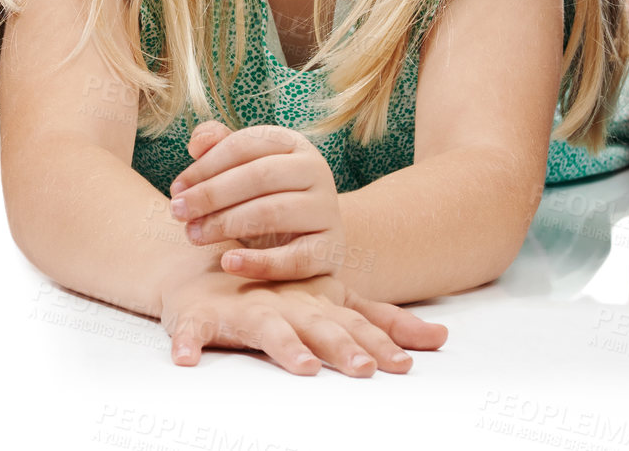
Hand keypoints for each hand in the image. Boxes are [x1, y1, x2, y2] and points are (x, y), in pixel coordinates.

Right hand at [159, 265, 447, 376]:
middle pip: (318, 327)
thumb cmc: (280, 287)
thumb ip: (382, 321)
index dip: (379, 343)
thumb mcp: (333, 302)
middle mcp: (287, 305)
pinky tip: (185, 359)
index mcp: (317, 303)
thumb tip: (442, 338)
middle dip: (342, 347)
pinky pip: (192, 331)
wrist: (206, 260)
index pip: (354, 324)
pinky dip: (187, 343)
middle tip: (364, 368)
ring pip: (265, 329)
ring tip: (303, 366)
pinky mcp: (201, 315)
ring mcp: (245, 309)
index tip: (405, 366)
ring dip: (284, 346)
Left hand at [170, 121, 350, 281]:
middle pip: (261, 175)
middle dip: (212, 194)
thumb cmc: (267, 199)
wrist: (312, 239)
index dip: (207, 165)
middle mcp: (316, 170)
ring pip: (274, 213)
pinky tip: (227, 263)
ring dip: (225, 224)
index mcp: (295, 145)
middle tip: (176, 212)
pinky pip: (296, 258)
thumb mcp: (246, 171)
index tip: (176, 188)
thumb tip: (198, 141)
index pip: (248, 144)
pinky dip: (260, 262)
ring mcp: (326, 210)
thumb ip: (220, 148)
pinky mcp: (329, 249)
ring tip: (193, 235)